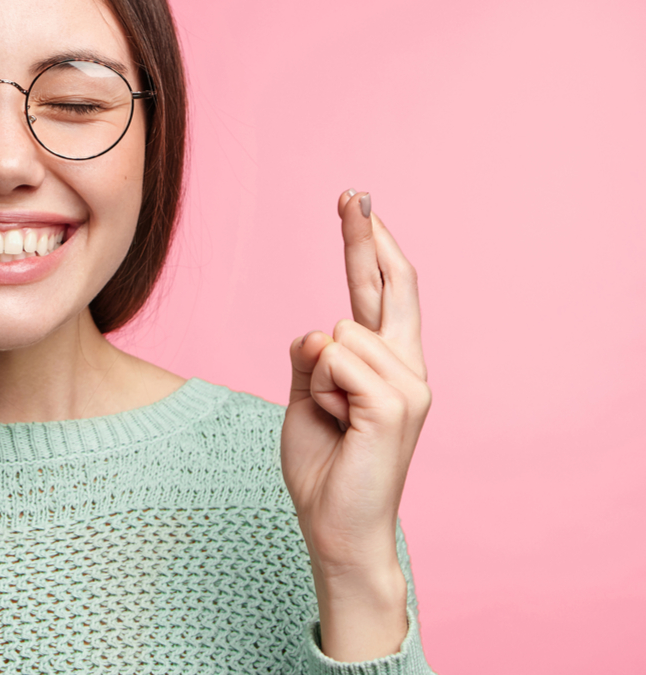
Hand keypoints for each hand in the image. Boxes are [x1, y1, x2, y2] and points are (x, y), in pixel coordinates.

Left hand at [281, 189, 430, 660]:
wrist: (336, 525)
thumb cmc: (324, 464)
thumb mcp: (306, 397)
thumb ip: (312, 357)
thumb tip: (321, 328)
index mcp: (386, 364)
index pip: (379, 292)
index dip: (368, 246)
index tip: (357, 202)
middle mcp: (408, 368)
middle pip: (385, 286)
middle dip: (365, 237)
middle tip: (351, 190)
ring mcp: (409, 386)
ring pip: (338, 334)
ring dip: (317, 378)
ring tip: (335, 422)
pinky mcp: (396, 405)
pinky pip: (336, 362)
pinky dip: (322, 391)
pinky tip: (341, 425)